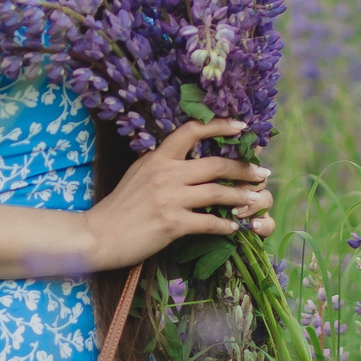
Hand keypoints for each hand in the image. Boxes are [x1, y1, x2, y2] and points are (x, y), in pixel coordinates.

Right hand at [81, 117, 277, 270]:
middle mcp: (166, 173)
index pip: (192, 131)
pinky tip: (235, 227)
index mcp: (157, 158)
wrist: (98, 235)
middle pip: (216, 164)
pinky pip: (209, 222)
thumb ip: (162, 164)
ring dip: (242, 197)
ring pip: (218, 193)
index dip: (220, 126)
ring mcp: (169, 199)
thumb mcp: (138, 174)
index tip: (242, 127)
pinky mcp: (172, 224)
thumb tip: (188, 159)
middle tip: (262, 172)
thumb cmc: (120, 206)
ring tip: (256, 199)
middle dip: (244, 168)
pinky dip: (226, 224)